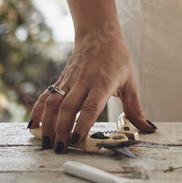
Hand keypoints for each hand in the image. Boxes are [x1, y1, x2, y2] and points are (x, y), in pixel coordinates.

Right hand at [28, 25, 154, 152]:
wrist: (99, 33)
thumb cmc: (117, 58)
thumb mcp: (130, 81)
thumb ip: (135, 108)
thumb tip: (148, 127)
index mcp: (103, 83)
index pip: (90, 106)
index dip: (82, 124)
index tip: (75, 140)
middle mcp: (84, 81)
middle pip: (68, 108)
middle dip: (61, 130)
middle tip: (60, 149)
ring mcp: (70, 80)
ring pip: (54, 103)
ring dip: (48, 124)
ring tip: (46, 143)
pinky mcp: (61, 80)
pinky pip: (47, 96)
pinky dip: (38, 110)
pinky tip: (34, 126)